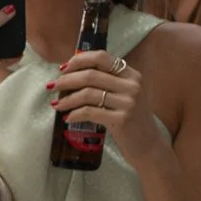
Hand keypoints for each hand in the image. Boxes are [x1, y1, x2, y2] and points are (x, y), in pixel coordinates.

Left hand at [48, 45, 166, 169]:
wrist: (147, 144)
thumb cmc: (129, 117)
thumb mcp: (124, 94)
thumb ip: (106, 81)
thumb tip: (70, 71)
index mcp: (131, 74)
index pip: (101, 57)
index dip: (78, 60)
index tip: (63, 68)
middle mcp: (132, 85)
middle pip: (90, 75)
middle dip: (66, 80)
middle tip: (52, 87)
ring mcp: (128, 102)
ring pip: (87, 94)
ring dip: (67, 99)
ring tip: (56, 105)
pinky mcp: (122, 119)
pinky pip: (90, 112)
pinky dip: (75, 114)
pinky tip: (67, 118)